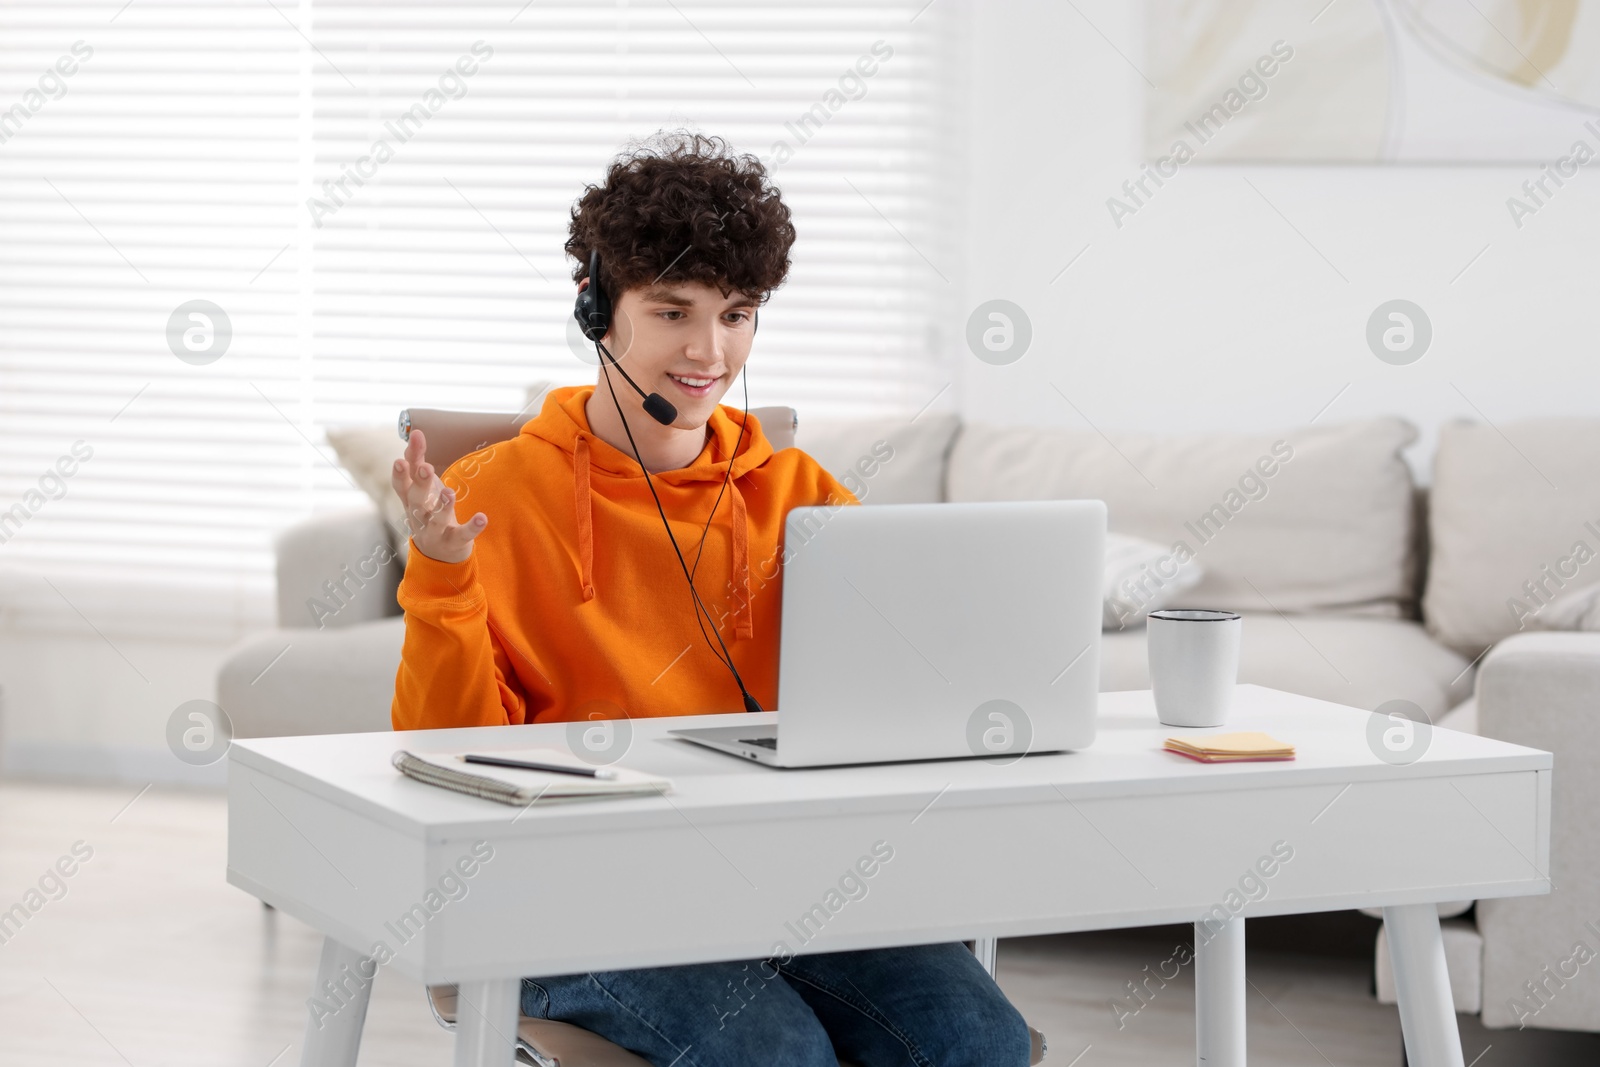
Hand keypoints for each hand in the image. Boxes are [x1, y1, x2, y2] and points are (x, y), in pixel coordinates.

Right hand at [391, 429, 487, 563]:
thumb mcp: (421, 488)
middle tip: (426, 468)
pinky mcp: (453, 542)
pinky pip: (462, 535)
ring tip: (449, 492)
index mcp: (410, 502)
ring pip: (435, 520)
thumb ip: (418, 462)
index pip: (401, 486)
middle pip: (415, 501)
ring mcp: (435, 532)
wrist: (439, 555)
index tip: (400, 460)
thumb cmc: (428, 512)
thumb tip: (415, 433)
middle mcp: (419, 517)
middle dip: (419, 485)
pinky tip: (482, 518)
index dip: (400, 474)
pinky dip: (472, 527)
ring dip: (442, 506)